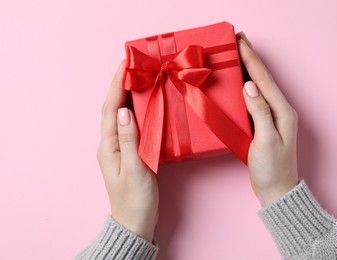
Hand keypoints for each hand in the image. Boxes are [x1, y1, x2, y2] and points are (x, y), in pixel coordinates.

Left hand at [97, 61, 158, 242]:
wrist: (135, 221)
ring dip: (127, 95)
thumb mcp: (135, 168)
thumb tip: (124, 110)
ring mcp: (119, 147)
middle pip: (113, 107)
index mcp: (108, 146)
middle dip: (120, 84)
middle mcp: (110, 143)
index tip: (124, 64)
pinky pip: (131, 124)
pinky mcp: (129, 152)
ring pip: (121, 115)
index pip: (111, 108)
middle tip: (132, 65)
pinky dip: (136, 110)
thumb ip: (130, 139)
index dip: (116, 84)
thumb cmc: (135, 199)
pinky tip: (144, 105)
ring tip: (138, 77)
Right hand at [237, 32, 298, 206]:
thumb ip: (259, 112)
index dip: (252, 59)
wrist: (276, 190)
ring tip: (235, 56)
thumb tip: (249, 86)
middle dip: (250, 59)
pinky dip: (243, 88)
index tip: (240, 42)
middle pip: (262, 79)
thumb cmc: (272, 169)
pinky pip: (252, 100)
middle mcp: (279, 110)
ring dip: (247, 70)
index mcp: (282, 111)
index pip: (264, 80)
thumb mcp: (265, 141)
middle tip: (237, 41)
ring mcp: (271, 117)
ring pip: (257, 88)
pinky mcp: (262, 124)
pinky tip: (236, 84)